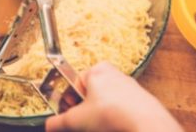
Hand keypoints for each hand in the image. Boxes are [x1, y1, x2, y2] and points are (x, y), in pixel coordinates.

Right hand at [45, 63, 182, 131]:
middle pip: (90, 93)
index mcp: (97, 69)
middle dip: (84, 109)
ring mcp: (130, 86)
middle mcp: (114, 74)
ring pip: (106, 101)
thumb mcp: (77, 120)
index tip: (68, 113)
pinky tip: (114, 127)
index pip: (74, 83)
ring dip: (99, 115)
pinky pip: (121, 108)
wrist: (146, 125)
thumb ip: (59, 122)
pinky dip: (115, 118)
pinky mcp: (141, 100)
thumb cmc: (112, 114)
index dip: (69, 100)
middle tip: (83, 123)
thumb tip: (49, 125)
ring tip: (99, 127)